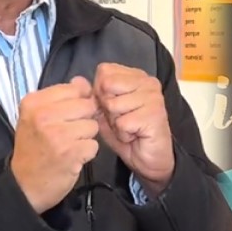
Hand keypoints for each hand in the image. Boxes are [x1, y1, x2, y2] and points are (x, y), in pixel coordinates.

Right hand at [11, 76, 99, 212]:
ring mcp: (56, 134)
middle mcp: (43, 115)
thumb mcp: (37, 118)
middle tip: (70, 133)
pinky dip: (87, 153)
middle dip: (84, 120)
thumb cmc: (34, 149)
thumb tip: (83, 81)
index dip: (79, 102)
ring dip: (86, 137)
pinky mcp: (70, 152)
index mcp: (33, 102)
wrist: (24, 185)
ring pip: (92, 125)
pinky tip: (73, 157)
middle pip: (87, 105)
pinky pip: (94, 145)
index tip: (69, 115)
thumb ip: (61, 97)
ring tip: (70, 145)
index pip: (74, 88)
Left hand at [93, 63, 172, 194]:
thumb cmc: (128, 134)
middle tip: (122, 119)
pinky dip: (123, 134)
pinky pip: (122, 123)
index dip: (100, 92)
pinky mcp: (154, 114)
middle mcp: (147, 82)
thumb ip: (93, 96)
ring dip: (115, 122)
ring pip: (113, 104)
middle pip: (107, 84)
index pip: (105, 71)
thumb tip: (76, 79)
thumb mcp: (105, 113)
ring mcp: (153, 97)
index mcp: (136, 76)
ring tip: (129, 127)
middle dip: (107, 107)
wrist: (150, 159)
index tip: (112, 107)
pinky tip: (135, 135)